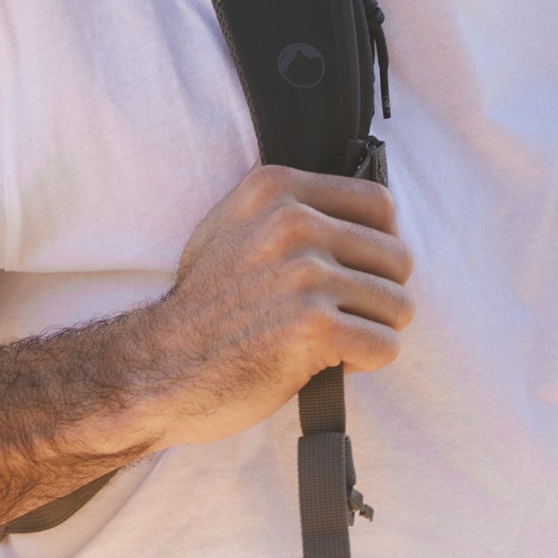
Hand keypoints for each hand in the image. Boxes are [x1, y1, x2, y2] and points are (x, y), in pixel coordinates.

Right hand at [110, 164, 414, 451]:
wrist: (159, 368)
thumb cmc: (203, 307)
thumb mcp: (230, 225)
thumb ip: (287, 206)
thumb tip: (359, 206)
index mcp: (277, 189)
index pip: (380, 205)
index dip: (379, 245)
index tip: (354, 272)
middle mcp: (294, 223)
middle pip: (398, 257)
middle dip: (379, 295)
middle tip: (339, 315)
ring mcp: (305, 274)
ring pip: (399, 305)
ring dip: (373, 331)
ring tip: (330, 340)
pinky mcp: (314, 326)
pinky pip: (386, 346)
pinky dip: (364, 362)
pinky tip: (326, 362)